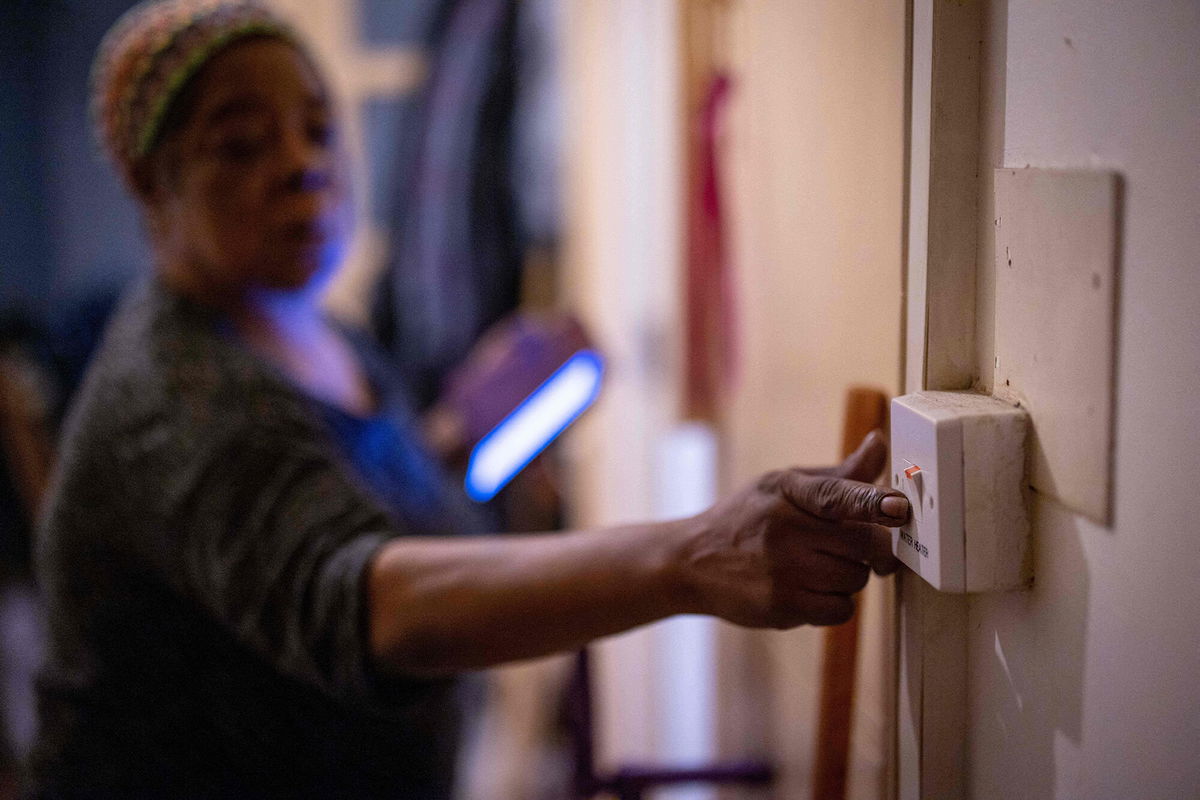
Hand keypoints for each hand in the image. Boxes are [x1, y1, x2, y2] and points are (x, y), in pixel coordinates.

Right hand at [676, 431, 907, 627]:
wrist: (692, 561)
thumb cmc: (748, 518)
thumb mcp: (784, 485)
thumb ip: (839, 475)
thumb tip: (880, 443)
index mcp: (788, 493)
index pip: (836, 495)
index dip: (872, 501)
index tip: (899, 507)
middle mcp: (785, 532)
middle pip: (864, 544)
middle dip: (874, 547)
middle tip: (859, 546)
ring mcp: (783, 573)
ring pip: (857, 579)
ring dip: (851, 574)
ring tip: (819, 565)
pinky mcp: (782, 608)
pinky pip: (841, 610)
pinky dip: (835, 602)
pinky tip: (810, 588)